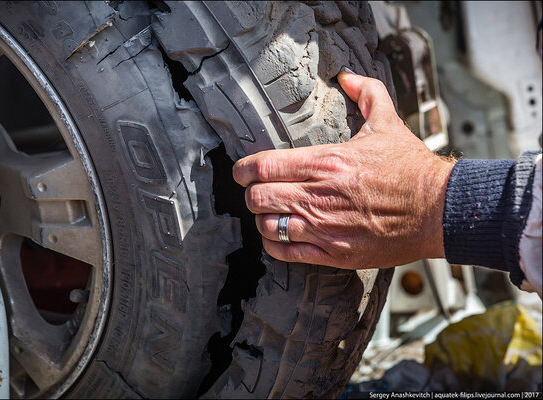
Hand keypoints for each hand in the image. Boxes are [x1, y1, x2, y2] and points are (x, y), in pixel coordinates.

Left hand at [232, 71, 454, 268]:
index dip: (243, 169)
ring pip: (267, 226)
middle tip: (257, 192)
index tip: (242, 171)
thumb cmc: (411, 169)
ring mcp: (325, 227)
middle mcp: (319, 196)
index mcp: (326, 162)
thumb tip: (348, 76)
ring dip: (263, 218)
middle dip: (251, 194)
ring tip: (271, 213)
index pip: (263, 167)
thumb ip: (366, 94)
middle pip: (257, 198)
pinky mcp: (334, 253)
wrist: (439, 209)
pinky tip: (282, 235)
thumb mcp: (388, 123)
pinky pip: (285, 252)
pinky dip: (275, 244)